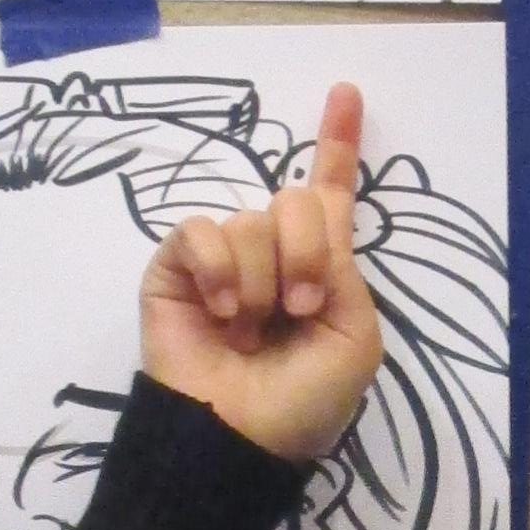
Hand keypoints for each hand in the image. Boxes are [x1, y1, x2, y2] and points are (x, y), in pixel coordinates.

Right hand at [140, 81, 382, 463]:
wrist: (238, 438)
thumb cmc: (301, 401)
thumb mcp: (354, 336)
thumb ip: (343, 268)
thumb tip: (311, 216)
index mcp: (318, 266)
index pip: (328, 194)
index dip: (337, 143)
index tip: (347, 92)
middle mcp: (270, 252)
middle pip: (296, 199)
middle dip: (306, 254)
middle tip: (297, 311)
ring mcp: (221, 258)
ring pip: (251, 220)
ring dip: (261, 283)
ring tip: (247, 332)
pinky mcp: (175, 266)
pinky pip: (201, 231)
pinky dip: (219, 272)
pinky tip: (219, 313)